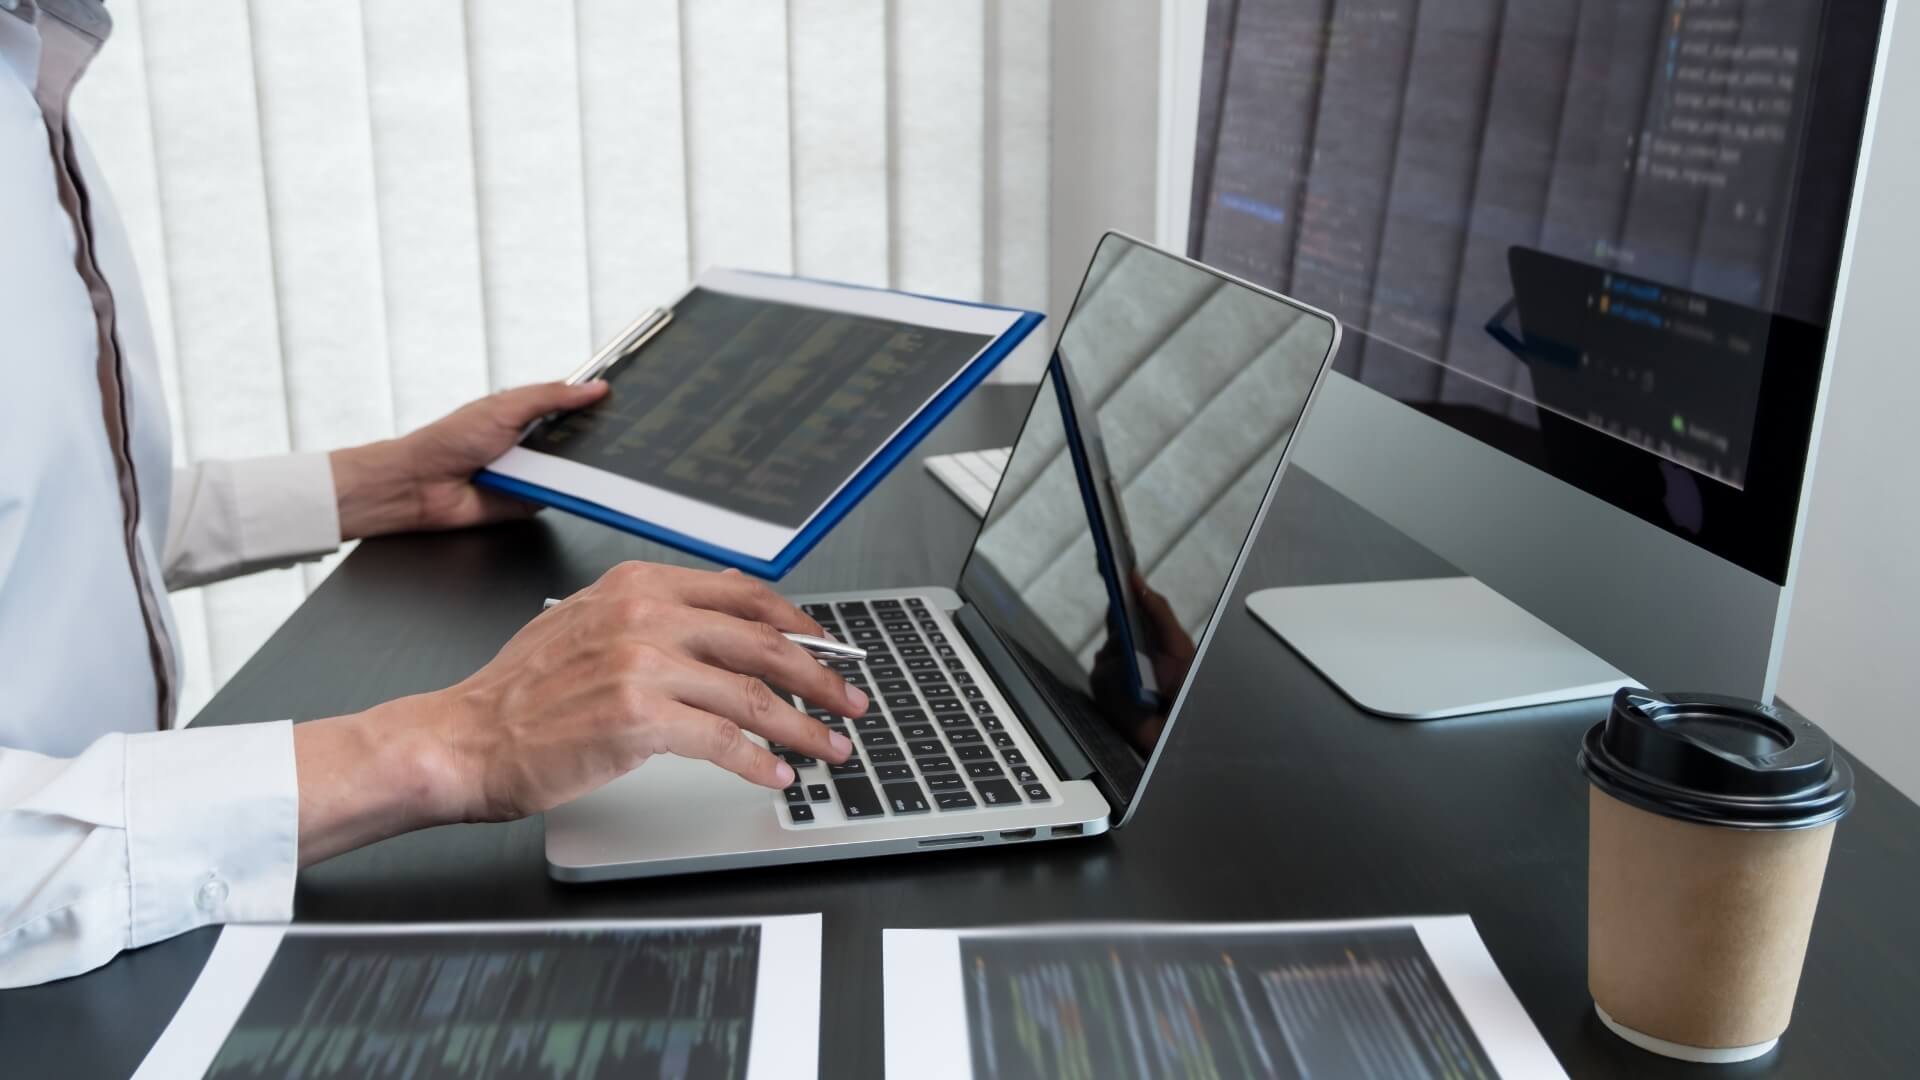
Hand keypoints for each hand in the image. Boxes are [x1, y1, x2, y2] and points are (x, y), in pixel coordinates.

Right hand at [292, 563, 864, 862]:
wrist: (466, 738)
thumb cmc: (521, 691)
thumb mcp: (589, 620)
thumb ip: (656, 608)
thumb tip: (729, 603)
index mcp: (638, 585)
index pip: (744, 596)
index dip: (799, 625)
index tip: (827, 648)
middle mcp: (645, 616)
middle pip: (762, 643)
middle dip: (820, 676)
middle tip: (852, 700)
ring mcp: (643, 666)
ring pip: (751, 696)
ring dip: (803, 727)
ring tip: (830, 749)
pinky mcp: (638, 720)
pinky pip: (722, 741)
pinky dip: (758, 762)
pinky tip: (777, 774)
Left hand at [328, 380, 609, 539]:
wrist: (422, 486)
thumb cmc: (449, 440)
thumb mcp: (506, 406)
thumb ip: (552, 396)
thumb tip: (593, 387)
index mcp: (525, 413)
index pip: (570, 405)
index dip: (594, 403)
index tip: (621, 400)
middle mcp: (531, 442)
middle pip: (578, 438)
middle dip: (595, 437)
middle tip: (621, 433)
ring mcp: (534, 472)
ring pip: (575, 469)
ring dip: (582, 466)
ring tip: (599, 459)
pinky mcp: (533, 501)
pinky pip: (563, 496)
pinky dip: (570, 492)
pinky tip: (576, 485)